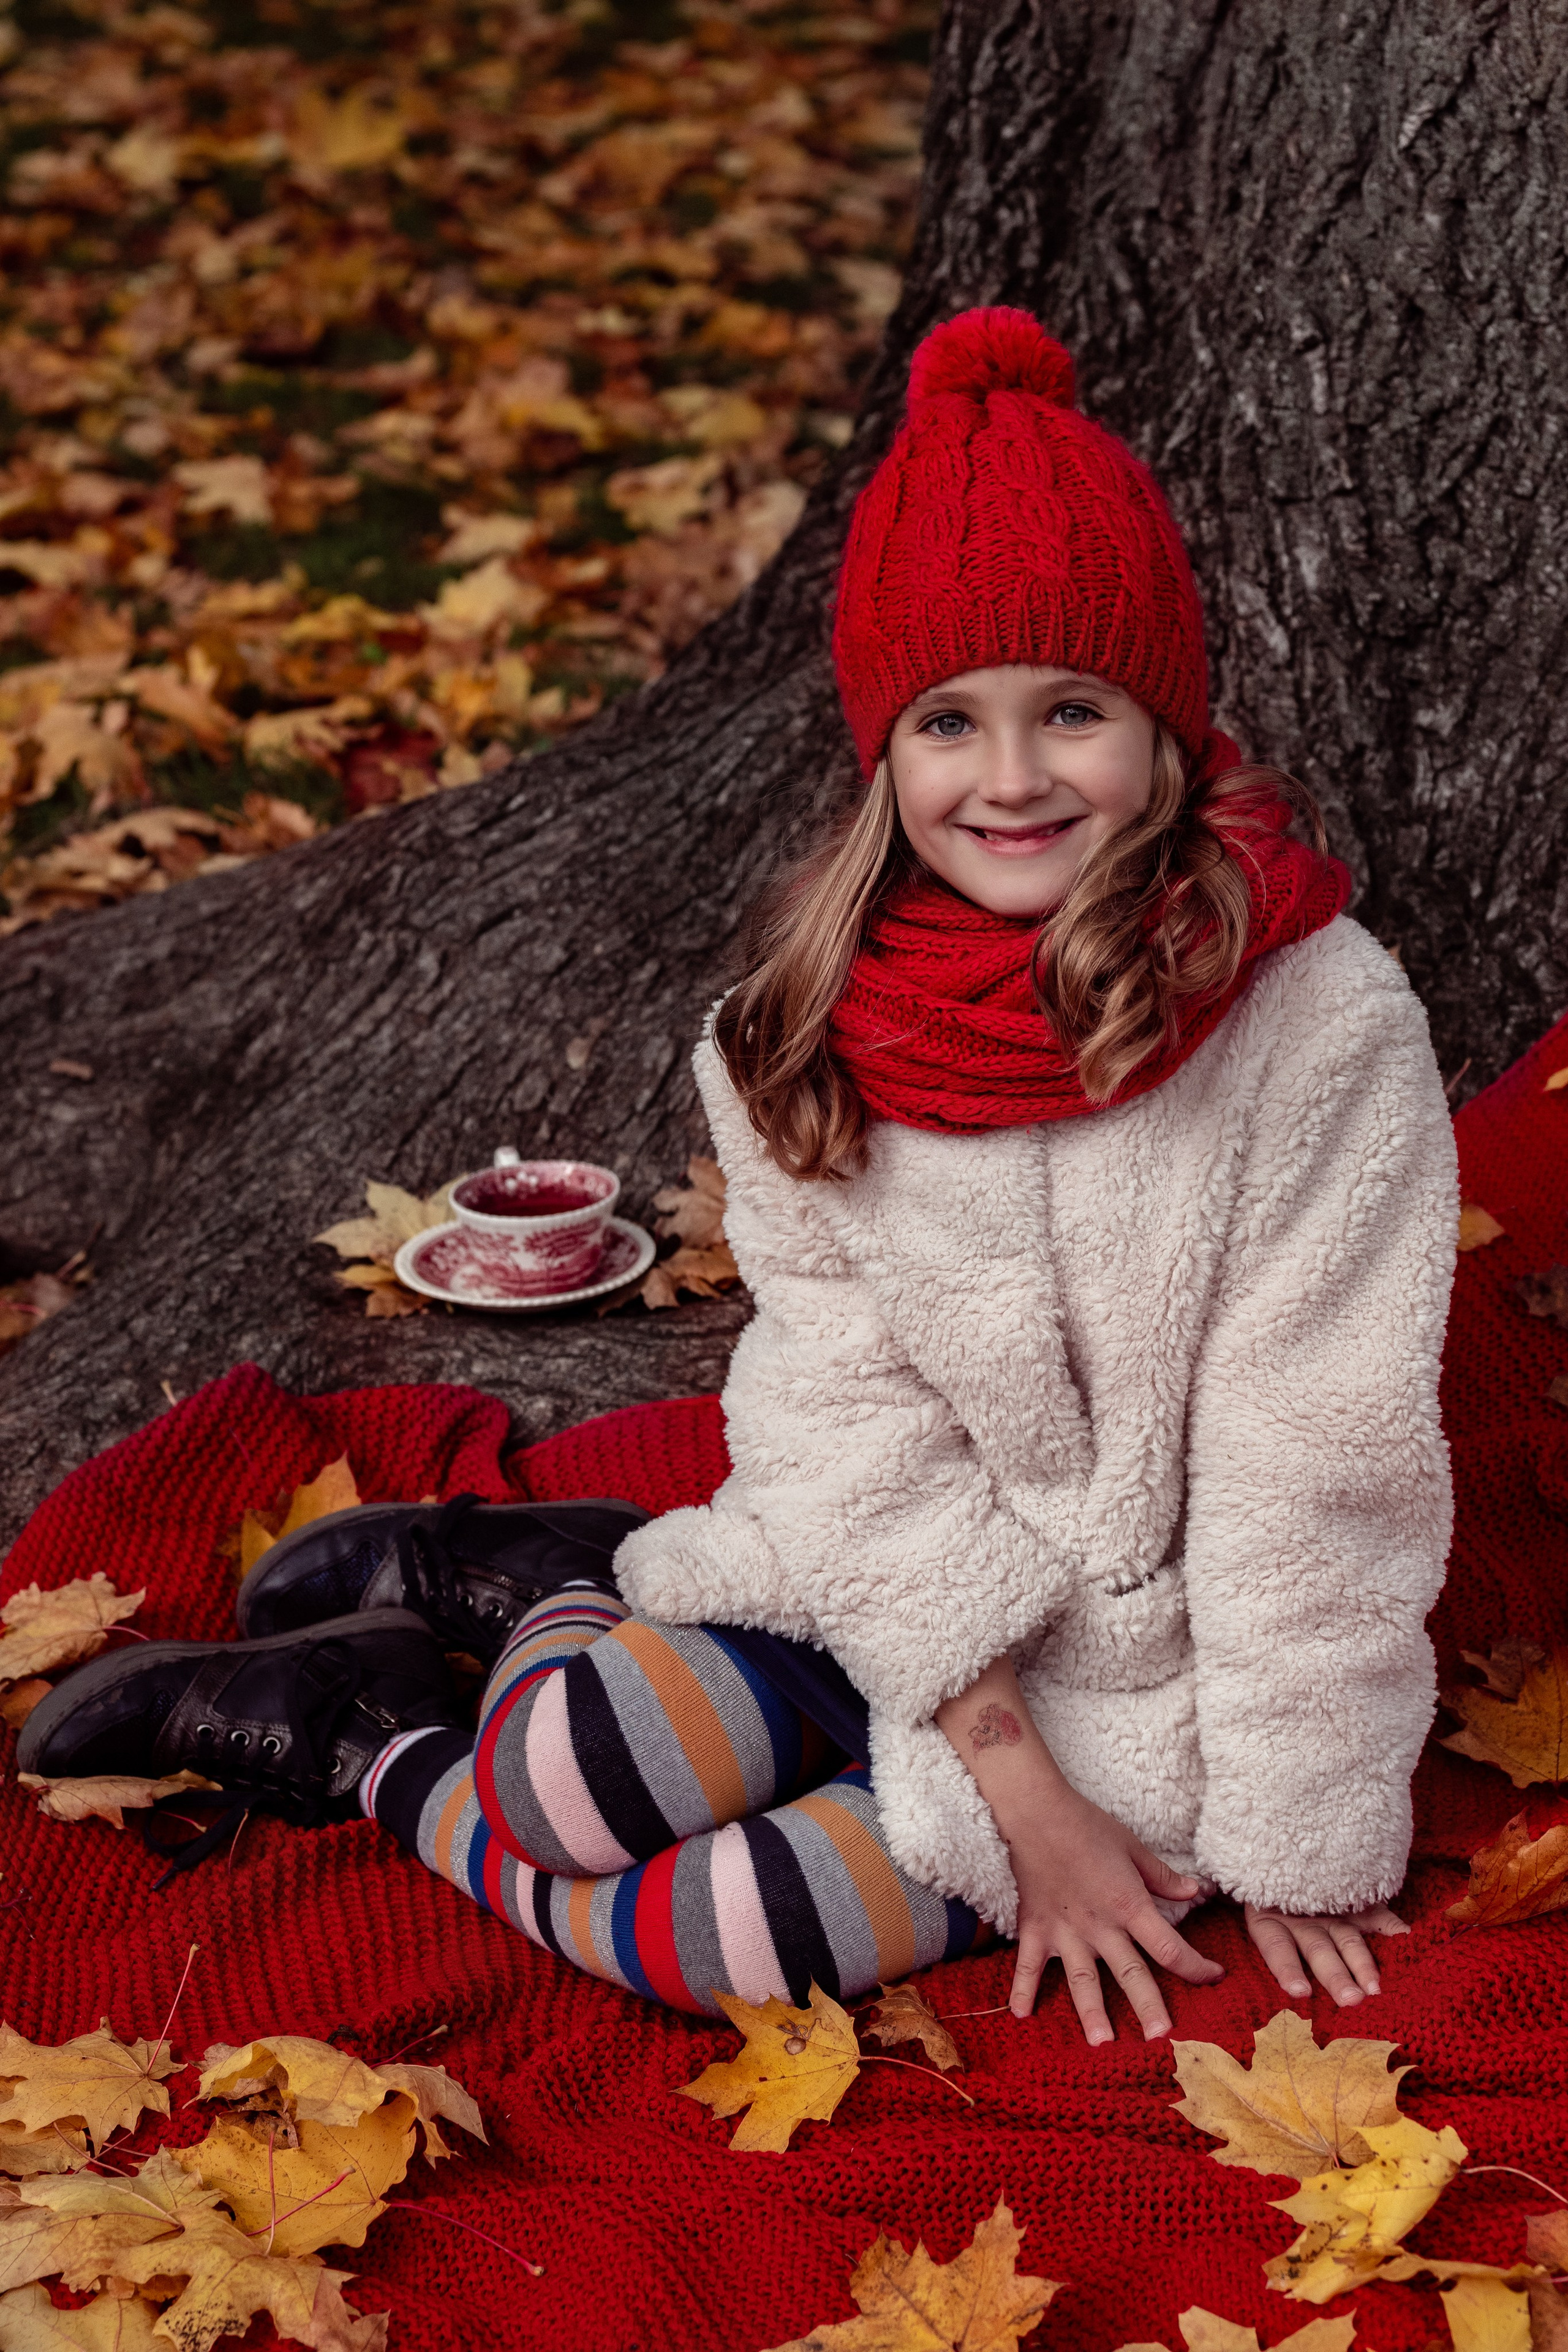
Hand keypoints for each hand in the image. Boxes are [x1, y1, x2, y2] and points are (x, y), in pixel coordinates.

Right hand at [935, 1651, 1223, 2045]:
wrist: (1037, 1811)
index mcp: (1129, 1905)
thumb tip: (1199, 1894)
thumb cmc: (1088, 1826)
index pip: (1170, 1946)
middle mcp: (1100, 1926)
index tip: (1214, 1976)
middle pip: (1131, 1973)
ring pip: (1083, 1979)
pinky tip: (1022, 2014)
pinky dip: (1022, 1989)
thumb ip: (1165, 1878)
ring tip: (1101, 2043)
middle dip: (1149, 2006)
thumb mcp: (1134, 1848)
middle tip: (1162, 2040)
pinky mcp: (1035, 1928)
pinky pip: (1028, 1964)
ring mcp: (1065, 1931)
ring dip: (1092, 2012)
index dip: (1197, 1966)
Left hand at [1244, 1901, 1408, 2003]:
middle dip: (1335, 1977)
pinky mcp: (1356, 1900)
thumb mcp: (1256, 1915)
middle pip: (1319, 1951)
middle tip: (1351, 2002)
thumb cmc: (1267, 1896)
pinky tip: (1408, 1945)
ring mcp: (1332, 1909)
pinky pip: (1378, 1917)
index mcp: (1272, 1924)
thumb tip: (1259, 1980)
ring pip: (1348, 1940)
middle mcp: (1303, 1919)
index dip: (1288, 1969)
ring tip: (1374, 1989)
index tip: (1300, 1993)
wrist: (1281, 1844)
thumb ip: (1265, 1948)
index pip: (1278, 1948)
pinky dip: (1395, 1932)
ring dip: (1363, 1965)